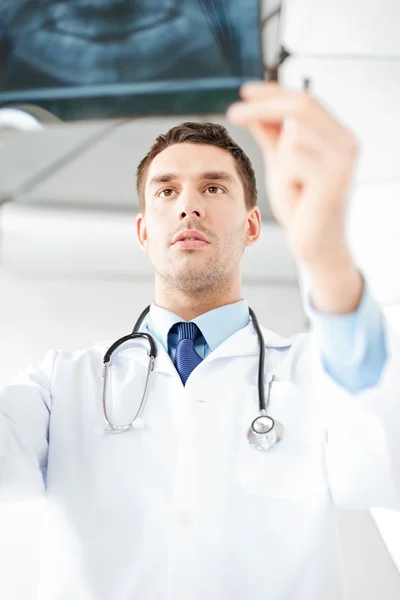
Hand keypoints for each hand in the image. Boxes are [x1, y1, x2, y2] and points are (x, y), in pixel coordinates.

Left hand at [226, 81, 358, 271]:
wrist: (317, 246)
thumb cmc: (302, 207)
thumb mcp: (282, 164)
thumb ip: (272, 135)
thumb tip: (253, 107)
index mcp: (337, 135)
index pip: (304, 100)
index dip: (273, 92)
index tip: (245, 91)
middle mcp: (346, 142)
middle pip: (300, 107)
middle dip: (263, 107)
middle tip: (233, 112)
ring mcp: (343, 159)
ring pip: (293, 137)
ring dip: (280, 164)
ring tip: (292, 189)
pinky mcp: (333, 178)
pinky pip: (293, 162)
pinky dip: (286, 180)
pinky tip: (299, 198)